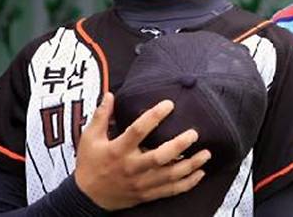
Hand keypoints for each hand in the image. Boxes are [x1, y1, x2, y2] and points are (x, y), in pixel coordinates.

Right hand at [74, 92, 210, 209]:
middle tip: (194, 133)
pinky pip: (170, 191)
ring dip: (190, 165)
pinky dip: (187, 183)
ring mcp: (141, 183)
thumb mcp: (89, 138)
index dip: (154, 116)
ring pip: (169, 176)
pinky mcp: (146, 195)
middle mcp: (132, 167)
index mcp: (118, 150)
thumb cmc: (90, 164)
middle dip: (179, 145)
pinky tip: (200, 173)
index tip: (169, 104)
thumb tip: (110, 94)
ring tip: (206, 153)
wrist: (86, 198)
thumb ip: (101, 116)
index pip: (138, 131)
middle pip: (159, 157)